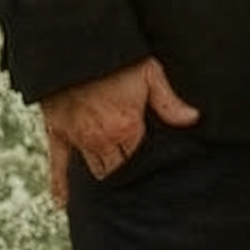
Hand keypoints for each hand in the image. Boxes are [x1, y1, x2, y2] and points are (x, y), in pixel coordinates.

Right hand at [41, 58, 199, 207]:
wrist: (73, 45)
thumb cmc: (114, 58)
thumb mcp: (149, 73)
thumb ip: (169, 101)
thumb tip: (193, 118)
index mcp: (126, 128)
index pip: (138, 161)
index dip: (145, 164)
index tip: (150, 167)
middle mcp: (101, 139)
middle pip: (115, 170)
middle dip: (124, 173)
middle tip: (131, 177)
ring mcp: (77, 139)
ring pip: (92, 170)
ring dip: (101, 173)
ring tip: (110, 183)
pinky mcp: (57, 133)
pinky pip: (58, 166)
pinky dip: (61, 187)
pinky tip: (64, 203)